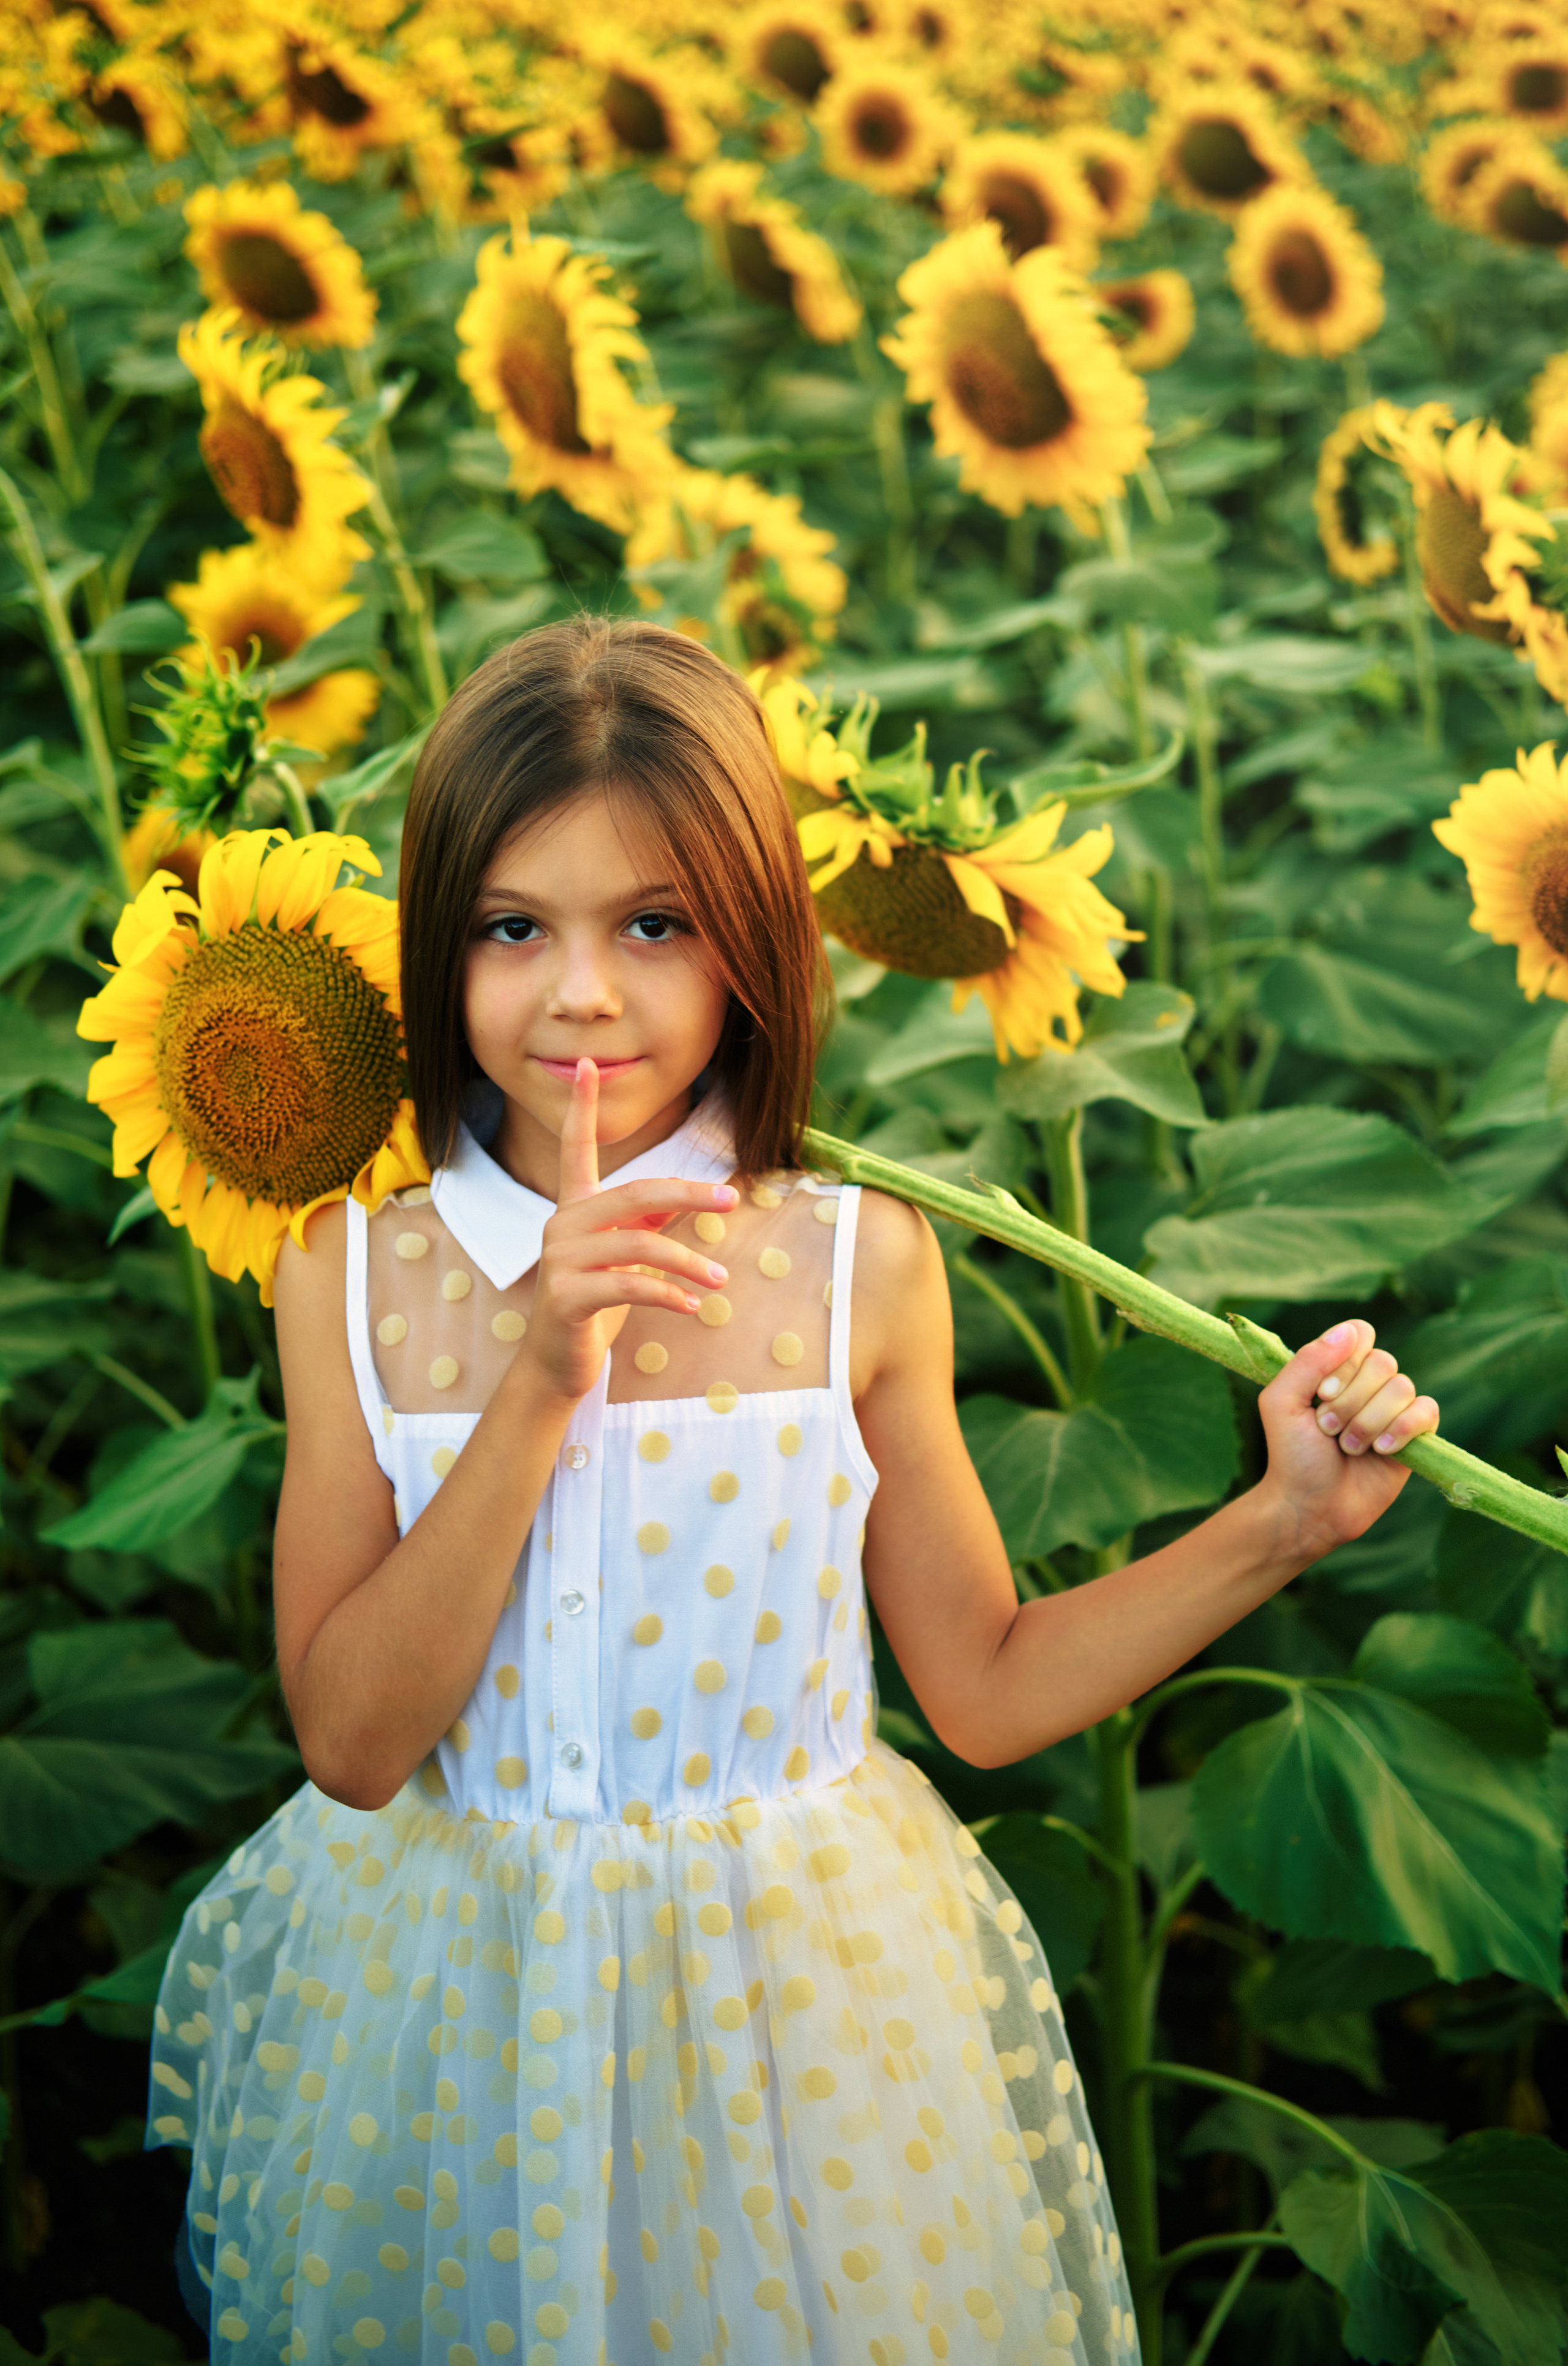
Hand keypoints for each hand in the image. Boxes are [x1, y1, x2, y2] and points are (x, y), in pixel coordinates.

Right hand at [522, 1059, 736, 1404]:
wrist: (558, 1363)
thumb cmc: (597, 1304)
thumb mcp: (626, 1256)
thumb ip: (648, 1221)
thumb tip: (692, 1193)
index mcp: (575, 1208)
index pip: (576, 1147)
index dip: (581, 1106)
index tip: (585, 1063)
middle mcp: (562, 1225)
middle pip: (634, 1193)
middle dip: (687, 1193)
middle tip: (730, 1198)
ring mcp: (559, 1260)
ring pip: (637, 1244)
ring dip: (687, 1261)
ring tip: (719, 1280)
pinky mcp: (564, 1297)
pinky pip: (628, 1286)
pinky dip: (667, 1294)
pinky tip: (691, 1307)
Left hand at [1253, 1319, 1439, 1565]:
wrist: (1309, 1506)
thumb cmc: (1292, 1454)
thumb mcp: (1282, 1402)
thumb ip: (1309, 1361)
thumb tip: (1349, 1330)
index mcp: (1337, 1368)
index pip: (1360, 1334)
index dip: (1345, 1360)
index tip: (1322, 1391)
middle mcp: (1368, 1384)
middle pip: (1382, 1362)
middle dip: (1351, 1400)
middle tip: (1328, 1429)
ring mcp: (1393, 1409)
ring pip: (1402, 1388)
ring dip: (1369, 1421)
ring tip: (1348, 1447)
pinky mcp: (1415, 1436)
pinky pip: (1427, 1411)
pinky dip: (1402, 1430)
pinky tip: (1381, 1451)